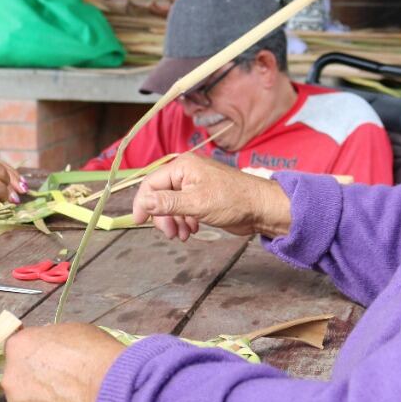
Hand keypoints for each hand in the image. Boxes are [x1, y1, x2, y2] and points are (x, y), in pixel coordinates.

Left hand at [1, 324, 124, 401]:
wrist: (113, 392)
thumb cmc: (97, 355)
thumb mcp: (72, 331)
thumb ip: (50, 341)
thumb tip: (49, 350)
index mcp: (18, 347)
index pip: (19, 350)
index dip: (36, 356)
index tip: (52, 362)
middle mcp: (10, 379)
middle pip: (19, 380)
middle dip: (35, 382)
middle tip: (62, 386)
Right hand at [132, 153, 291, 240]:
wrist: (261, 208)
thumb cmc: (232, 201)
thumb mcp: (196, 203)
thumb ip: (167, 203)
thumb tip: (143, 203)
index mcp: (182, 166)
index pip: (151, 183)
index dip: (142, 203)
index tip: (139, 222)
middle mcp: (186, 173)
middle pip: (160, 196)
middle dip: (162, 217)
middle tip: (170, 234)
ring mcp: (194, 186)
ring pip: (171, 205)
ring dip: (174, 222)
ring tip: (184, 235)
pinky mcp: (202, 198)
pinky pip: (183, 210)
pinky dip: (184, 221)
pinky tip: (193, 230)